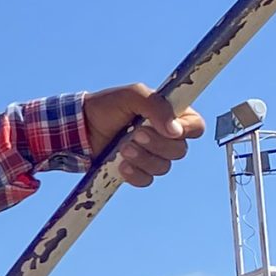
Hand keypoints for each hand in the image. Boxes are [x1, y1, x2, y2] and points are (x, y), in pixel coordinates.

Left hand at [82, 83, 204, 187]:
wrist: (80, 126)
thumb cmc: (107, 106)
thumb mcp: (132, 95)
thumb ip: (156, 105)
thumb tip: (175, 130)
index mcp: (171, 115)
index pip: (196, 127)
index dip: (187, 130)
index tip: (170, 128)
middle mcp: (165, 136)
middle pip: (180, 151)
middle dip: (157, 144)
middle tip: (135, 134)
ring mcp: (151, 155)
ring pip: (163, 167)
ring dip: (143, 158)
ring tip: (123, 148)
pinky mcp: (136, 171)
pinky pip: (147, 180)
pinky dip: (134, 174)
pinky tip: (120, 165)